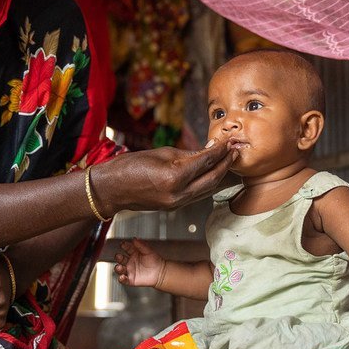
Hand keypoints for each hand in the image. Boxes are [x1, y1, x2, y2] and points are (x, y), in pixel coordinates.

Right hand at [91, 140, 237, 214]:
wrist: (112, 190)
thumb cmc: (131, 166)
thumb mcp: (161, 153)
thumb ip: (188, 154)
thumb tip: (208, 150)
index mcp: (174, 176)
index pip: (206, 161)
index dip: (220, 150)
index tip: (229, 141)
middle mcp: (179, 193)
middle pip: (212, 178)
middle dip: (226, 163)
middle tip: (236, 150)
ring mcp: (177, 203)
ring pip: (208, 189)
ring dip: (220, 174)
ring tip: (229, 160)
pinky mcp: (175, 207)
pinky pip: (198, 194)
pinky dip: (208, 183)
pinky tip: (213, 173)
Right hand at [115, 238, 166, 287]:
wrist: (161, 272)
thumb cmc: (155, 261)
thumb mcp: (148, 251)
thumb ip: (141, 245)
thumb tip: (134, 239)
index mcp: (133, 253)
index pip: (126, 248)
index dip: (124, 246)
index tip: (122, 244)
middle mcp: (130, 261)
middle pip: (120, 258)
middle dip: (118, 257)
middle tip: (119, 256)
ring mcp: (130, 270)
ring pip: (119, 269)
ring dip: (118, 268)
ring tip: (120, 267)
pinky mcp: (131, 279)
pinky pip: (124, 280)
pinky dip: (121, 279)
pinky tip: (123, 276)